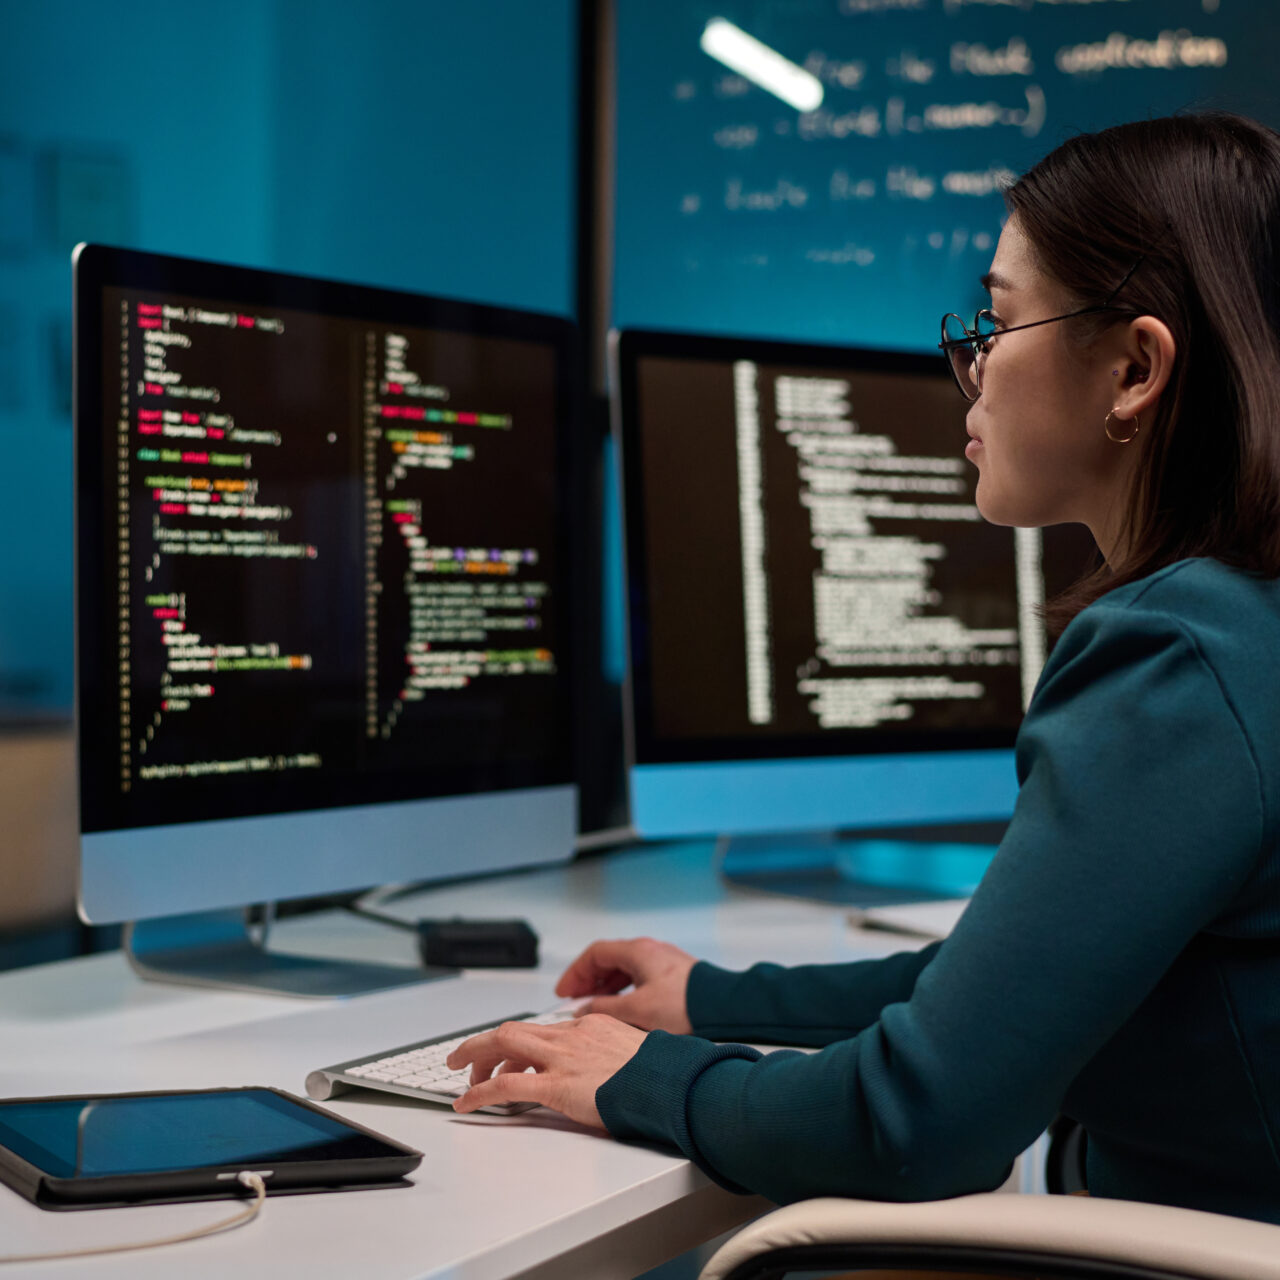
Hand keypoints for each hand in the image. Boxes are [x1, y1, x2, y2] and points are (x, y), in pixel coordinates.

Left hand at [446, 1014, 645, 1126]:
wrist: (670, 1084)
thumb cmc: (661, 1076)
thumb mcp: (633, 1053)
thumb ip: (609, 1056)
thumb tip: (605, 1071)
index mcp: (589, 1026)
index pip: (541, 1030)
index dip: (518, 1046)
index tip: (509, 1059)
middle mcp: (571, 1036)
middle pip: (512, 1030)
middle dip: (483, 1045)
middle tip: (467, 1062)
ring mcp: (562, 1058)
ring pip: (502, 1044)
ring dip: (475, 1060)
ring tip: (464, 1081)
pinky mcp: (557, 1085)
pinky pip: (505, 1084)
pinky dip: (479, 1093)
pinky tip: (466, 1104)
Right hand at [555, 937, 696, 1033]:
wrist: (725, 1008)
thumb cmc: (684, 1006)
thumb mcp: (637, 1010)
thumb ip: (605, 1009)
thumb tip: (585, 1009)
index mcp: (638, 951)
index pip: (595, 953)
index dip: (576, 972)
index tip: (565, 992)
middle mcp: (650, 951)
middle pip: (610, 959)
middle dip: (590, 980)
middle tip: (575, 1001)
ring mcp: (663, 963)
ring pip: (625, 970)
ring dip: (607, 987)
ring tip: (596, 1008)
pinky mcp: (674, 977)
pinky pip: (640, 978)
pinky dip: (625, 991)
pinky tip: (623, 1009)